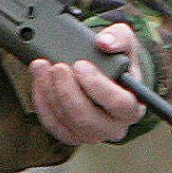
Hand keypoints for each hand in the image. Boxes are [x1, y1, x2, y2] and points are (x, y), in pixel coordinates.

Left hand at [29, 23, 147, 144]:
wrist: (104, 76)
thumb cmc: (117, 62)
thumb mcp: (124, 42)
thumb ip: (119, 38)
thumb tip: (103, 43)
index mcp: (132, 107)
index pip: (119, 104)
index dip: (97, 85)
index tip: (81, 65)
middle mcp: (113, 127)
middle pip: (87, 119)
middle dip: (67, 91)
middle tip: (58, 67)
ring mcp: (90, 134)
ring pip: (66, 121)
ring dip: (50, 93)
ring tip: (42, 67)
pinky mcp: (70, 135)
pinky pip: (52, 124)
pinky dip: (42, 102)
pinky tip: (39, 82)